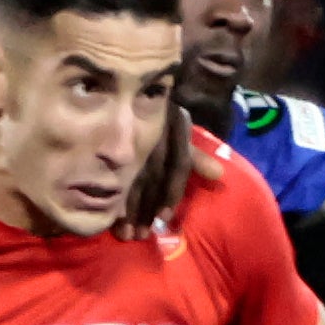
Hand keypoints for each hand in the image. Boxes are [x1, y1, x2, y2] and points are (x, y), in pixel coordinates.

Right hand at [116, 105, 224, 239]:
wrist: (129, 89)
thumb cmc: (158, 116)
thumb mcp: (177, 131)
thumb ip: (196, 155)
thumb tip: (218, 175)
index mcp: (171, 127)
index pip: (176, 164)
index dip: (171, 192)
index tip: (164, 218)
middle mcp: (150, 134)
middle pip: (150, 176)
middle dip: (145, 208)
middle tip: (142, 235)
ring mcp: (127, 138)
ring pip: (127, 176)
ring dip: (126, 209)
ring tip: (126, 235)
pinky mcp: (106, 144)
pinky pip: (106, 173)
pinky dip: (108, 197)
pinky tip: (107, 218)